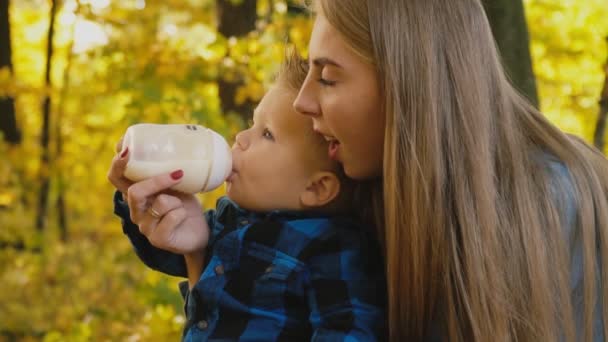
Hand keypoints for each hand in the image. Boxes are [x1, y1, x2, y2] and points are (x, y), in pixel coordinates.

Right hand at [107, 138, 208, 254]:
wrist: (198, 232)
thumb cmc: (184, 205)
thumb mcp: (175, 184)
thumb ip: (168, 169)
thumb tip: (180, 142)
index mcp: (136, 194)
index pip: (116, 178)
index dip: (117, 164)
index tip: (127, 149)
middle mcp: (136, 211)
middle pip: (134, 192)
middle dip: (157, 181)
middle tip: (177, 173)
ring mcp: (145, 227)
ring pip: (160, 203)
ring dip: (177, 200)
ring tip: (182, 204)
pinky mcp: (159, 239)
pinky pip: (172, 217)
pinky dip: (183, 213)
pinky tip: (184, 217)